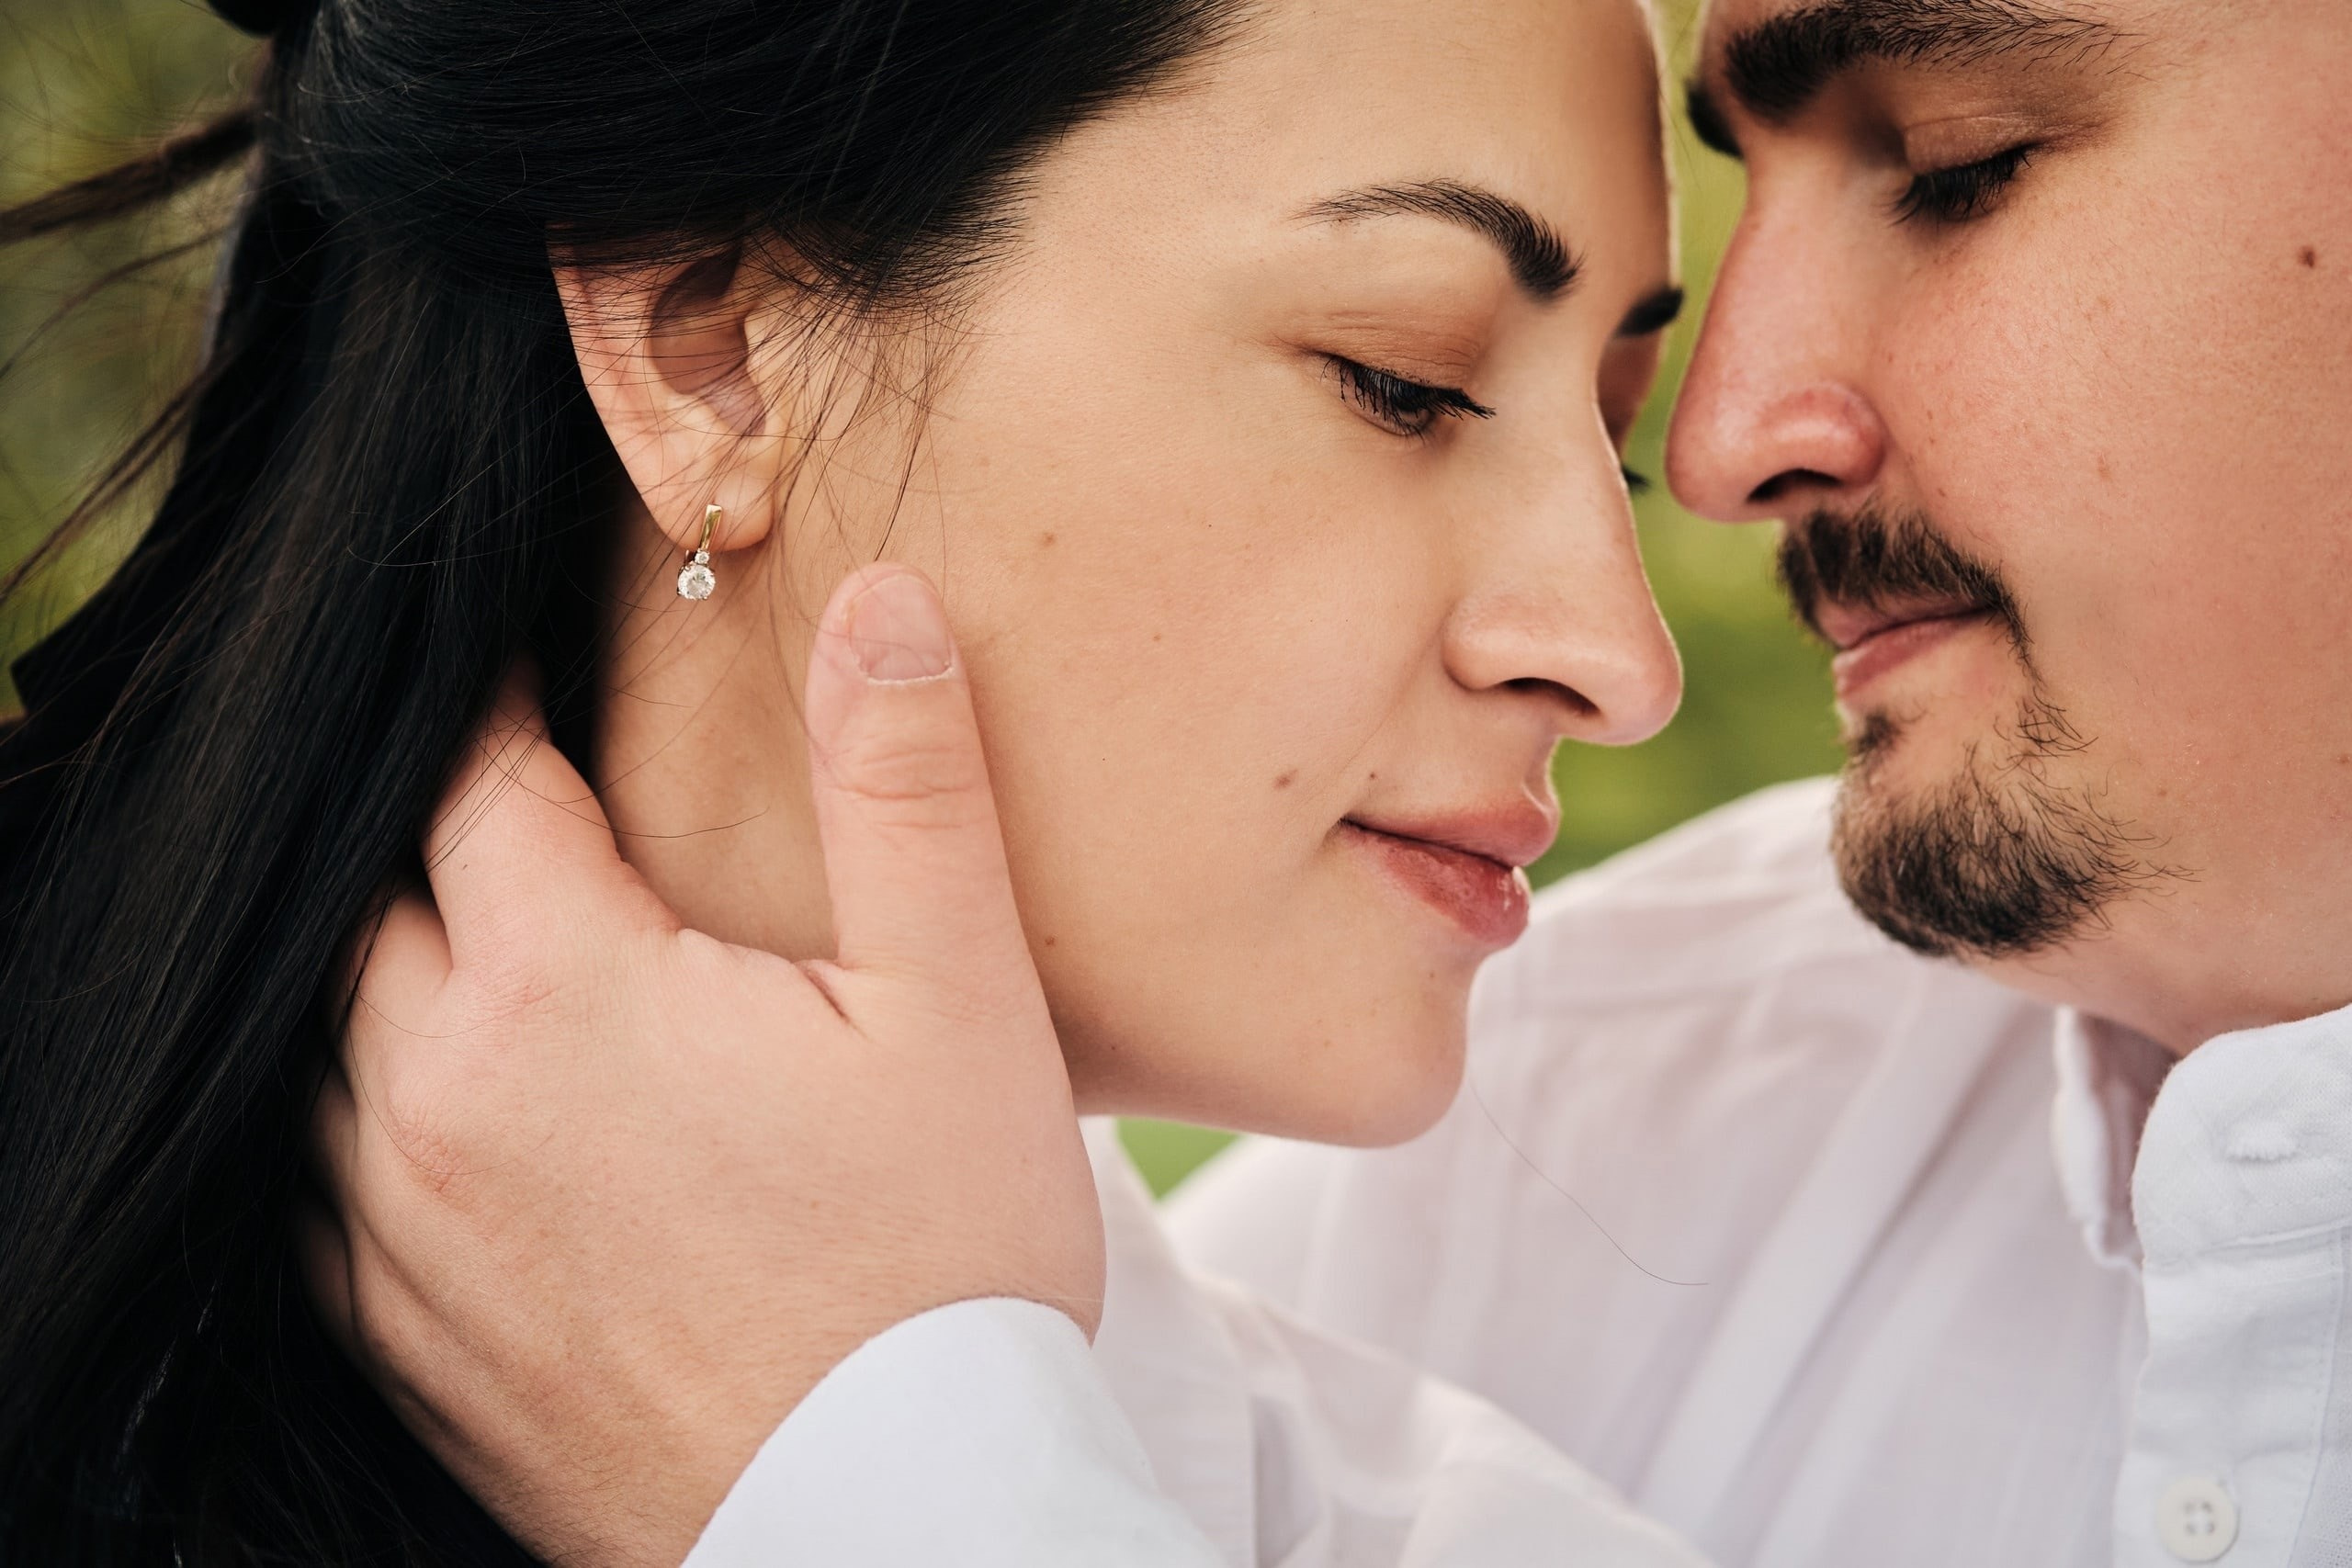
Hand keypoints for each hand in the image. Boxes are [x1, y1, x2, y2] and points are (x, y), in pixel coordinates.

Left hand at [306, 566, 1101, 1567]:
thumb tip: (879, 602)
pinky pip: (331, 1185)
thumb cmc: (940, 1270)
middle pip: (371, 898)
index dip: (506, 705)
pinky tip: (468, 1107)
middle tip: (532, 800)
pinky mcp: (413, 1343)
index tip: (541, 664)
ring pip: (329, 1042)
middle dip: (438, 831)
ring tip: (497, 937)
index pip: (472, 779)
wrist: (899, 1530)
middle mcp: (435, 1105)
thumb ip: (905, 788)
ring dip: (397, 968)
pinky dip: (377, 1111)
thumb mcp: (958, 1006)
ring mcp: (405, 1238)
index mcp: (558, 992)